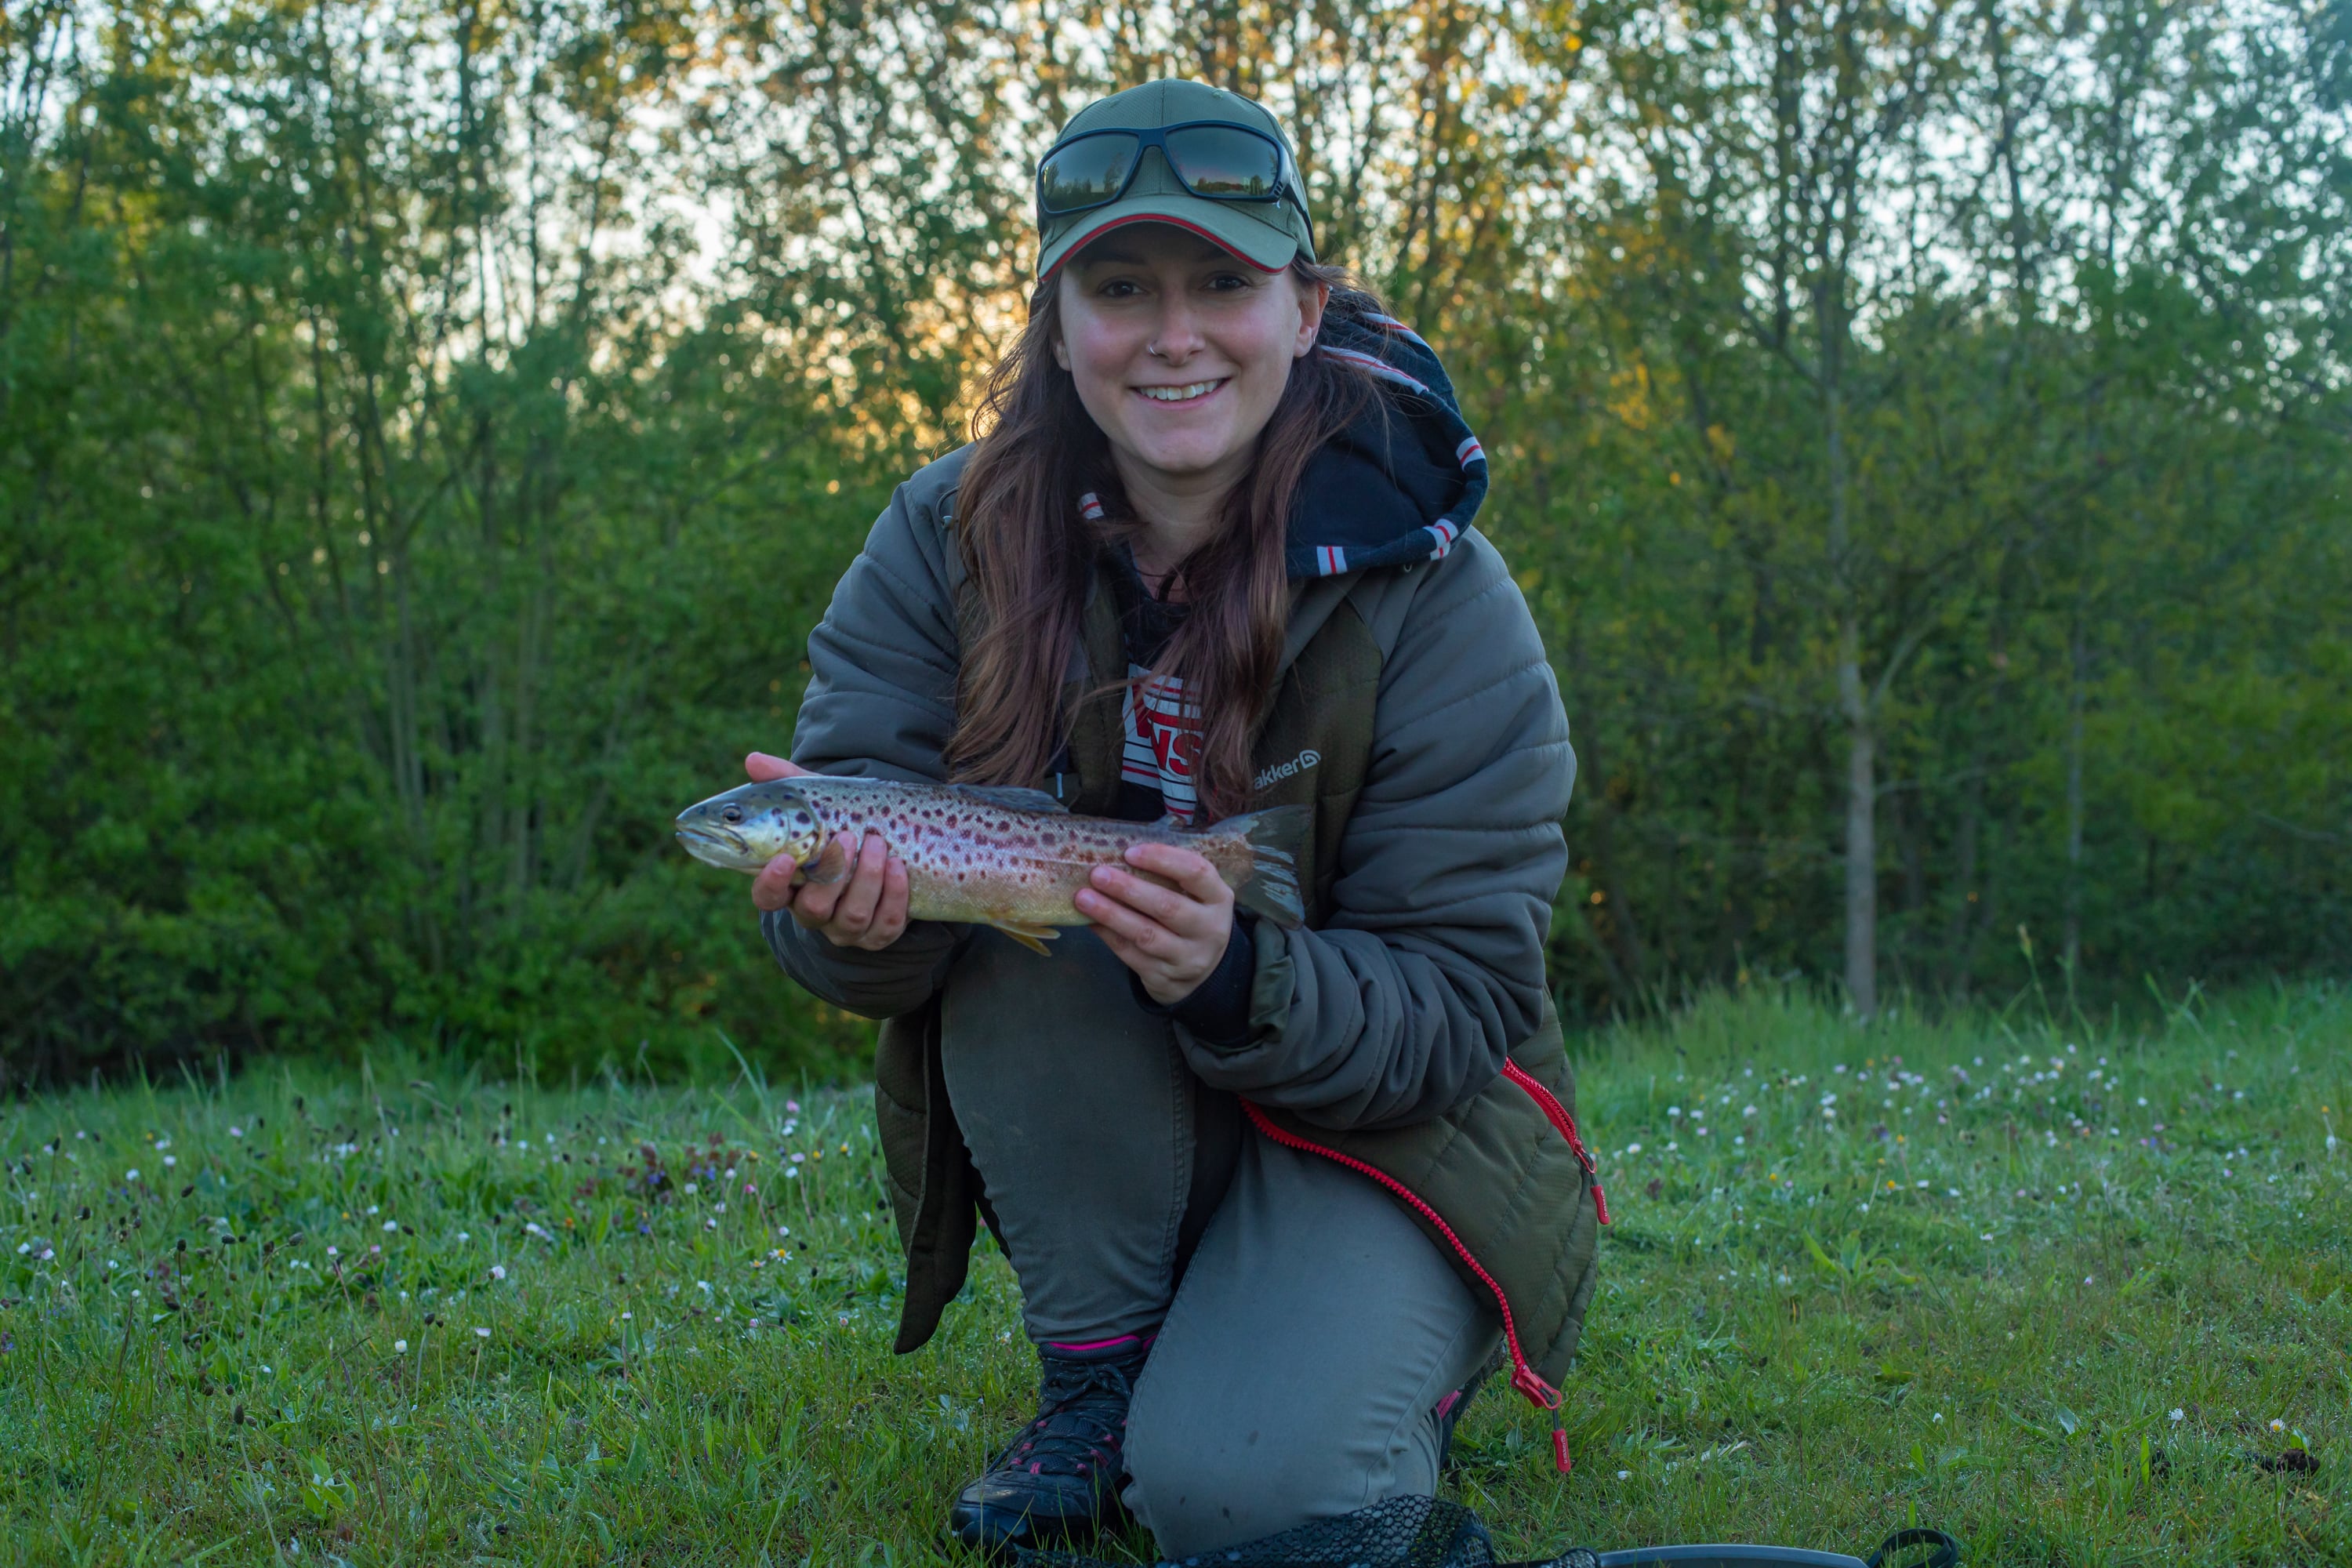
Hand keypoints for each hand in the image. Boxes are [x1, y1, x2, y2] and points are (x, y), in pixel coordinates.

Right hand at [744, 751, 910, 950]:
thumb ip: (787, 783)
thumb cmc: (841, 825)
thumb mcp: (818, 803)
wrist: (890, 844)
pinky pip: (885, 925)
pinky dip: (894, 896)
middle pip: (814, 908)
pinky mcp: (879, 933)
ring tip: (879, 845)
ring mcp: (846, 927)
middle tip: (849, 837)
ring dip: (867, 879)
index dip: (772, 883)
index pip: (767, 897)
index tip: (787, 859)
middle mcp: (814, 911)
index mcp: (791, 884)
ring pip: (851, 918)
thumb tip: (753, 760)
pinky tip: (899, 867)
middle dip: (834, 874)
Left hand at [1075, 842, 1233, 1004]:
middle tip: (1097, 874)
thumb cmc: (1192, 920)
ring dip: (1111, 914)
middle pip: (1167, 906)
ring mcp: (1187, 958)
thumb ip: (1172, 876)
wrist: (1204, 975)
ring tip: (1084, 898)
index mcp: (1218, 899)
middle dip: (1129, 889)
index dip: (1163, 859)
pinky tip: (1090, 921)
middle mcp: (1208, 930)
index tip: (1129, 852)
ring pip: (1146, 935)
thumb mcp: (1198, 896)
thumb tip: (1119, 856)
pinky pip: (1131, 955)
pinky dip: (1108, 935)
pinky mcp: (1164, 978)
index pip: (1196, 872)